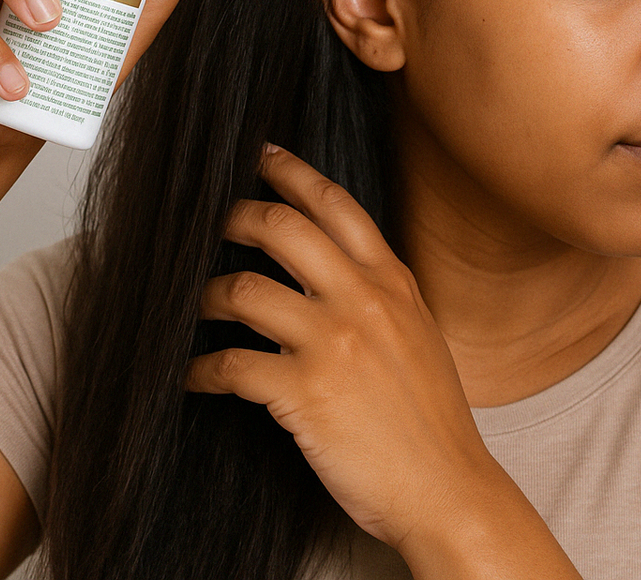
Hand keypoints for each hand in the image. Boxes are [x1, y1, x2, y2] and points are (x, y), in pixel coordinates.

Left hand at [184, 145, 500, 553]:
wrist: (446, 486)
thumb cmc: (431, 416)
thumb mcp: (419, 333)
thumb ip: (382, 292)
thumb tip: (339, 265)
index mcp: (392, 281)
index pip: (336, 204)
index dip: (293, 171)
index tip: (263, 154)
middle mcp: (362, 300)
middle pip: (281, 227)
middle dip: (237, 217)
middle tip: (215, 222)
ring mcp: (333, 343)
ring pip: (243, 290)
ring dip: (207, 296)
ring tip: (197, 306)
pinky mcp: (304, 392)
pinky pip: (230, 365)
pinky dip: (201, 369)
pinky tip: (194, 375)